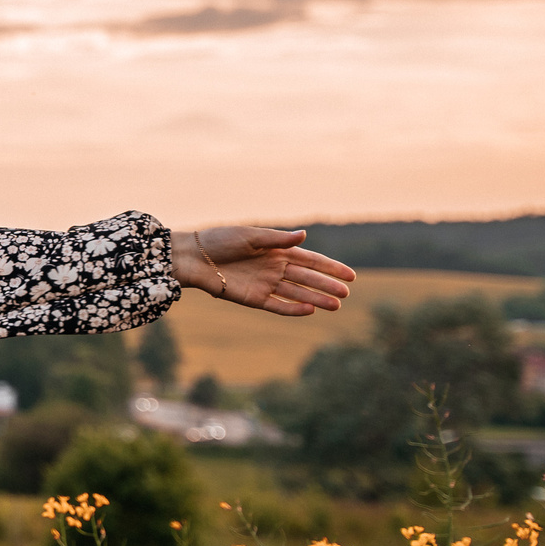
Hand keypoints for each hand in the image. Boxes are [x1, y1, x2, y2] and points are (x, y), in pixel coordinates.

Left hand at [173, 228, 355, 316]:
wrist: (194, 257)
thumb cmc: (219, 241)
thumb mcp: (249, 236)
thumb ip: (277, 239)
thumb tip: (304, 235)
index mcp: (276, 251)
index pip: (310, 260)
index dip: (330, 267)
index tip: (350, 275)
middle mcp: (274, 269)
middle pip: (307, 278)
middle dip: (327, 285)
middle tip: (347, 293)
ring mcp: (265, 284)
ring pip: (296, 293)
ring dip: (316, 299)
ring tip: (336, 305)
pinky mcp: (253, 298)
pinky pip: (277, 305)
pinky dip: (293, 308)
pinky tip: (310, 310)